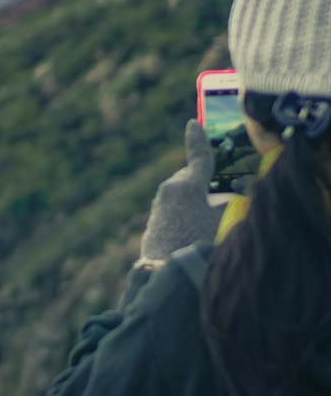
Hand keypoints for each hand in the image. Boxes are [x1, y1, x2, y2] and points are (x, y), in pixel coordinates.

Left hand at [138, 120, 223, 264]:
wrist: (163, 272)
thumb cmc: (197, 245)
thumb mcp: (224, 222)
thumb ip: (234, 202)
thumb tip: (241, 189)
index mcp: (187, 185)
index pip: (199, 157)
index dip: (199, 140)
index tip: (193, 123)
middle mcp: (169, 190)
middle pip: (192, 177)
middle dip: (205, 183)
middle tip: (220, 200)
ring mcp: (159, 205)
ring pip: (183, 193)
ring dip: (195, 199)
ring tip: (206, 222)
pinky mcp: (154, 220)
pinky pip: (175, 207)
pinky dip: (185, 211)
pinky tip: (192, 231)